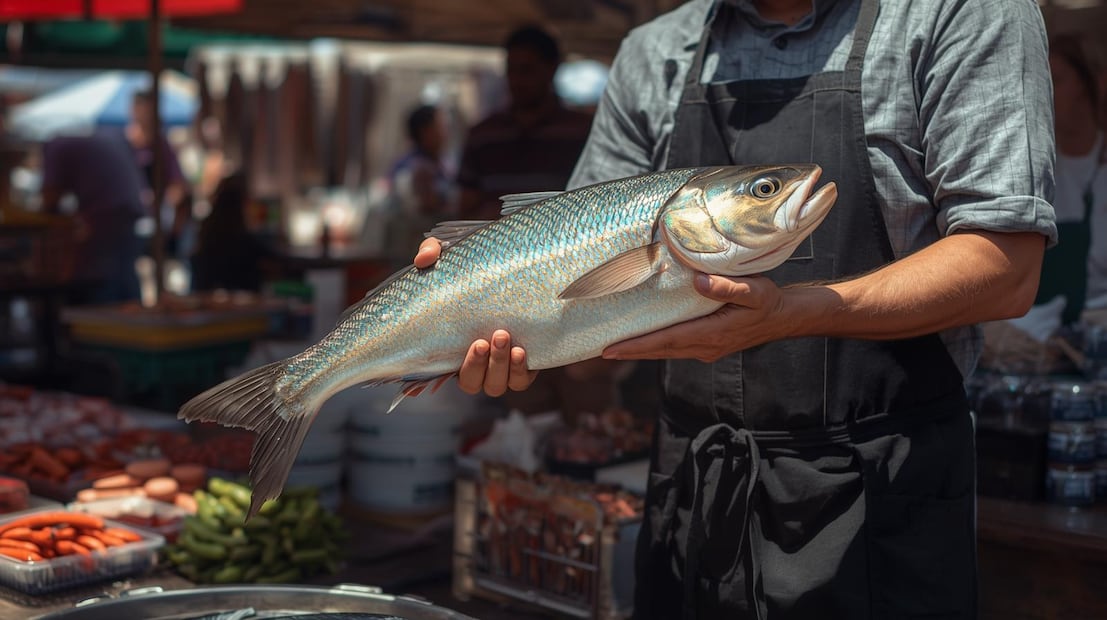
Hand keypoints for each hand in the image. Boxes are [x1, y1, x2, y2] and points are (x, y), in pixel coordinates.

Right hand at [414, 237, 538, 395]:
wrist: (516, 273)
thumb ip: (432, 253)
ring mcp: (500, 367)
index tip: (447, 360)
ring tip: (503, 338)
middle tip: (482, 340)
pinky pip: (522, 380)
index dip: (427, 381)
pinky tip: (521, 351)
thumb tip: (423, 261)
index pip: (438, 372)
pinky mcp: (525, 364)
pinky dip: (520, 370)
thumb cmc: (476, 271)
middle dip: (476, 366)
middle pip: (471, 383)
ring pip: (496, 385)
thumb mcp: (451, 256)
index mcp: (451, 347)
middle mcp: (475, 363)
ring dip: (498, 366)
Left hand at [602, 274, 792, 361]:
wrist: (784, 317)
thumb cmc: (769, 302)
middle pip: (659, 351)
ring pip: (665, 351)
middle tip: (599, 350)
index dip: (636, 346)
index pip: (665, 341)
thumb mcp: (754, 290)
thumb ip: (727, 287)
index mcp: (711, 334)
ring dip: (640, 350)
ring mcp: (705, 349)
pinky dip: (655, 345)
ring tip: (613, 347)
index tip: (610, 350)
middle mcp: (704, 347)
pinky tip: (643, 339)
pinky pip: (674, 347)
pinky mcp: (706, 345)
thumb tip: (697, 281)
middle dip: (629, 352)